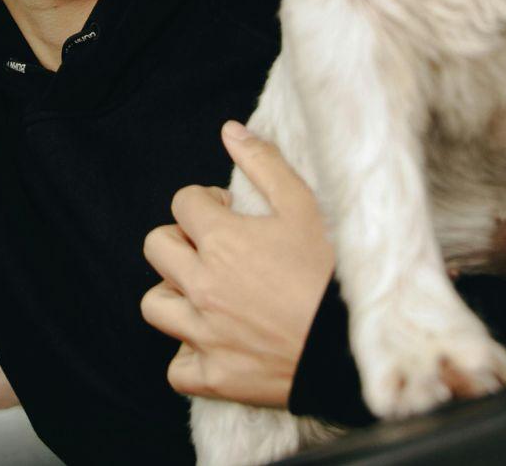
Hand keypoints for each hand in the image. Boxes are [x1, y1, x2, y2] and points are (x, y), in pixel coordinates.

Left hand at [139, 121, 333, 407]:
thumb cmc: (330, 274)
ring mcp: (204, 333)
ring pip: (154, 304)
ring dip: (174, 294)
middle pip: (156, 246)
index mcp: (222, 240)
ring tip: (205, 293)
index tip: (229, 214)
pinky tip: (211, 343)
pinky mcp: (214, 376)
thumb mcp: (304, 207)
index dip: (205, 202)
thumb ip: (264, 164)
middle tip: (212, 249)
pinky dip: (188, 357)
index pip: (183, 202)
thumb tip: (230, 130)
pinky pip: (175, 369)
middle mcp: (202, 284)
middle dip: (180, 240)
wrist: (351, 348)